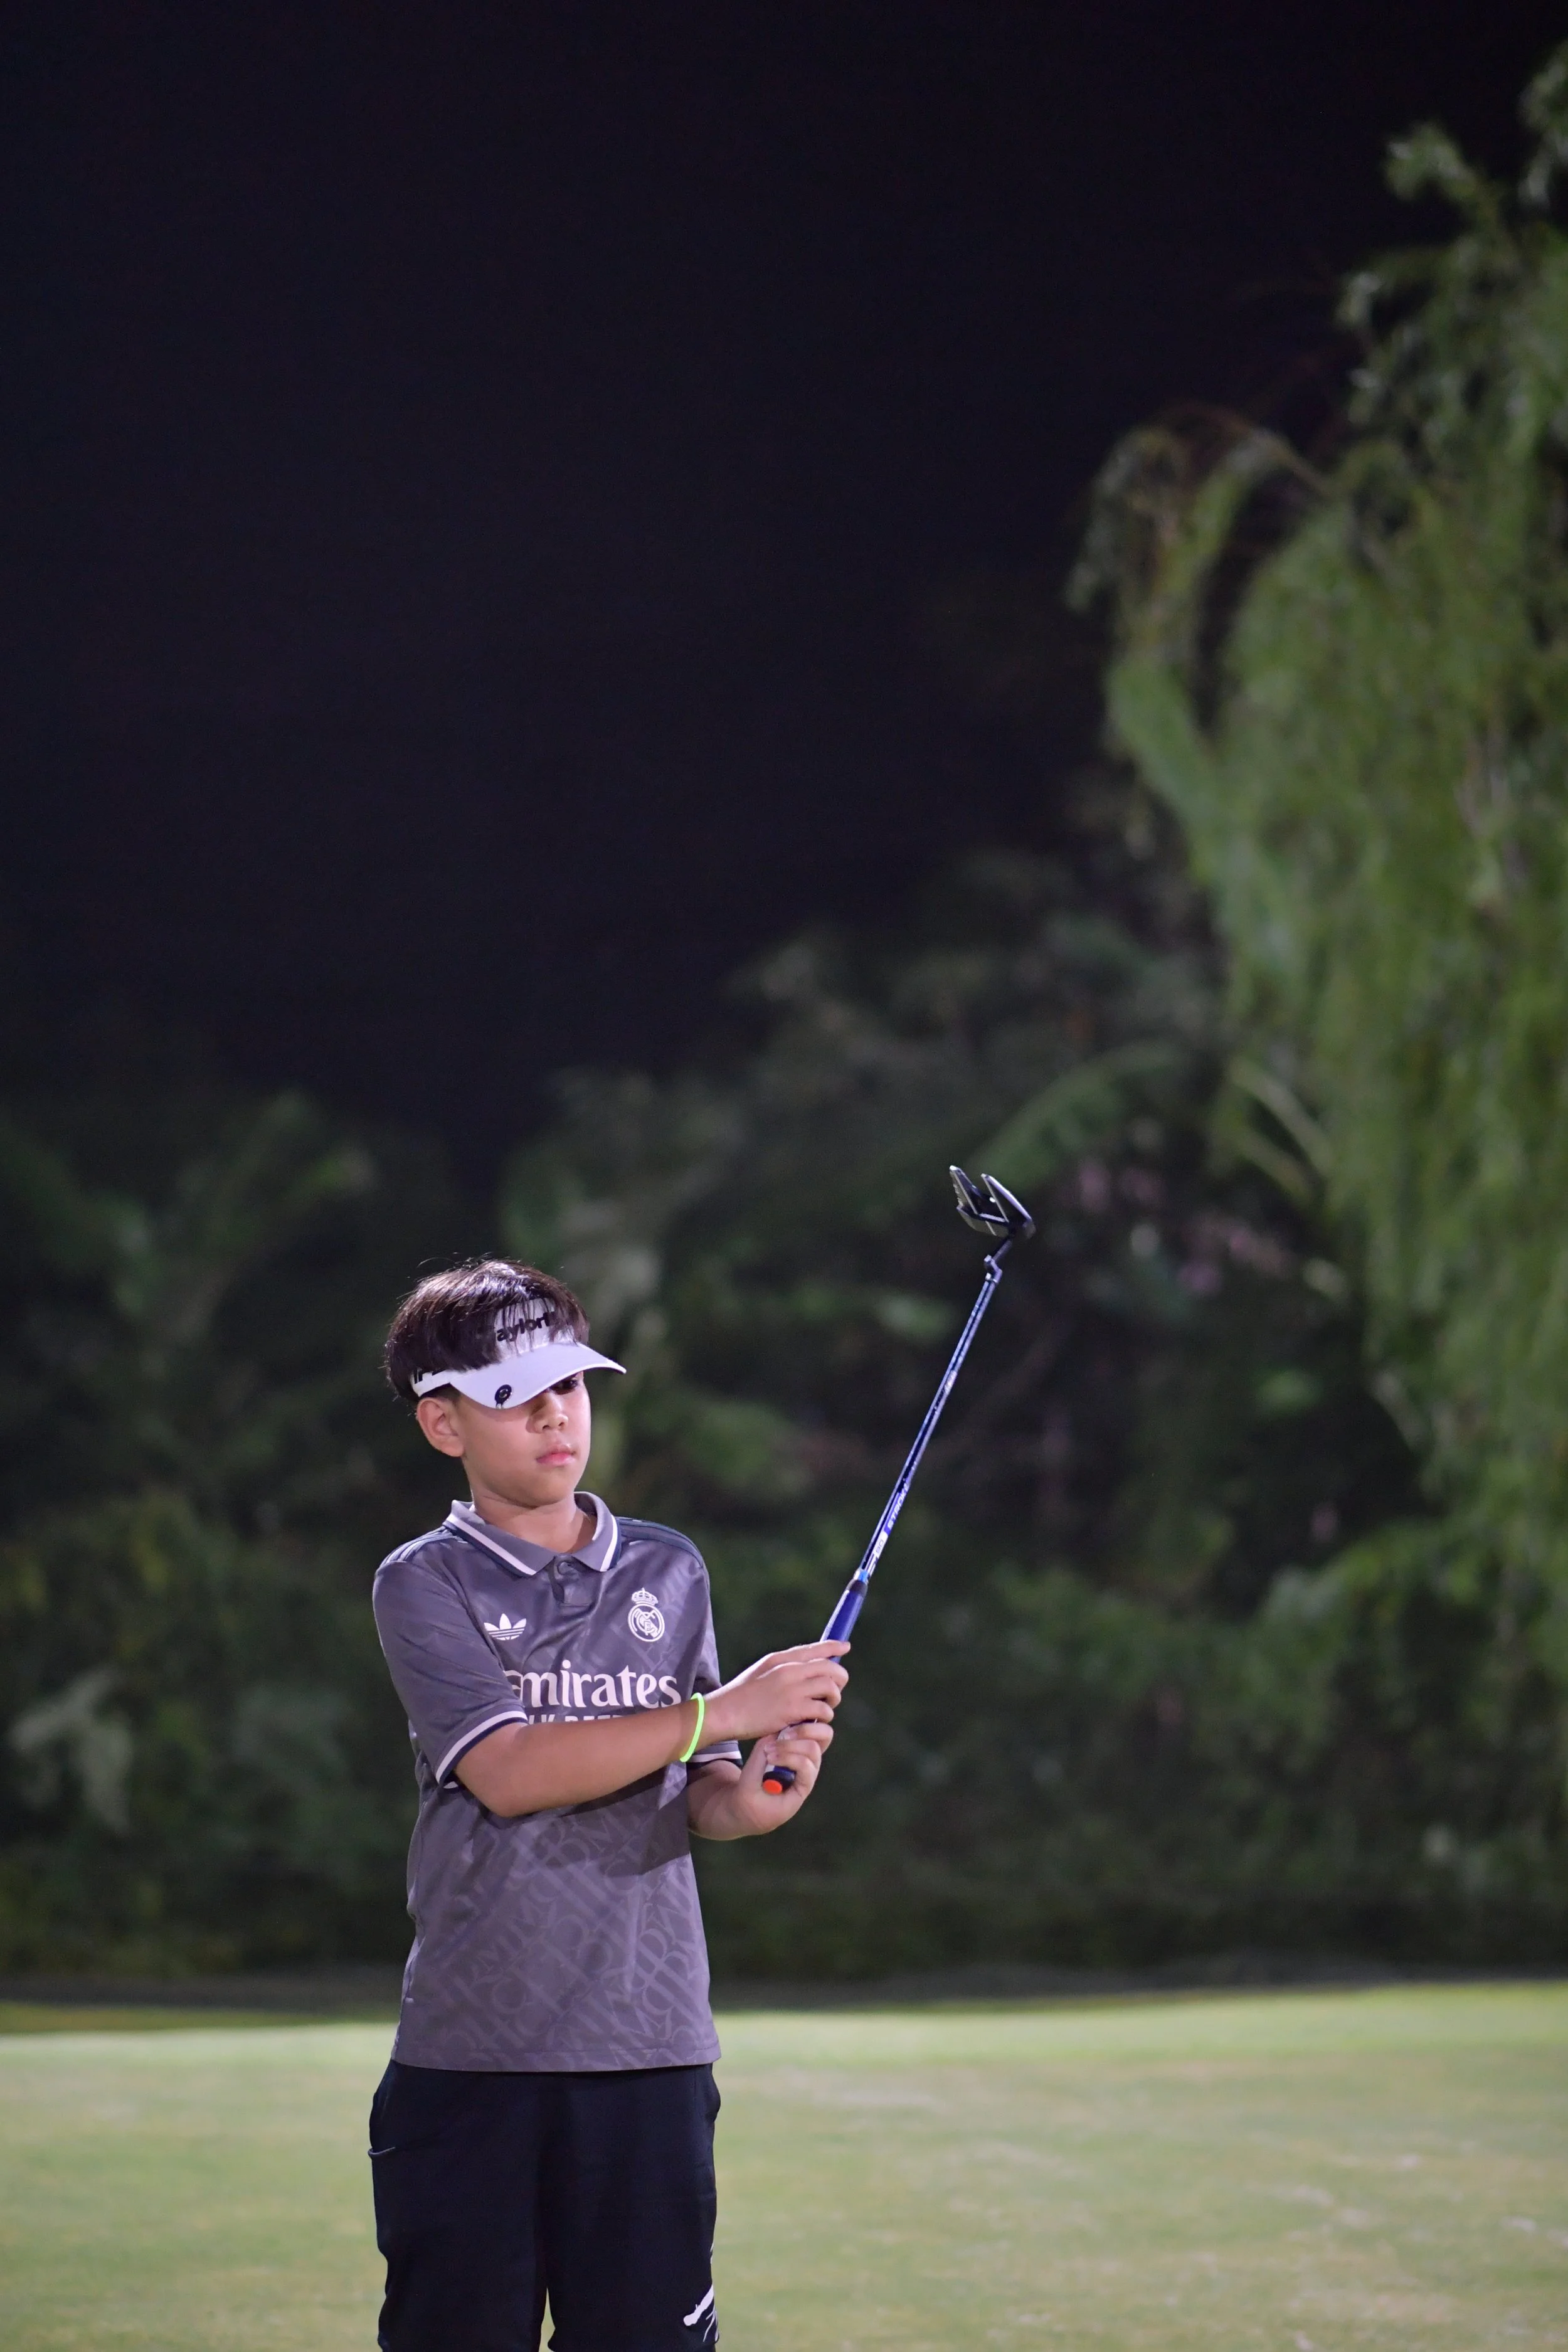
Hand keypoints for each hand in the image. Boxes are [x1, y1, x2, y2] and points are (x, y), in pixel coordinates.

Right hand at [686, 1720, 834, 1838]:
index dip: (789, 1758)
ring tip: (772, 1739)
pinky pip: (801, 1741)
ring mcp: (802, 1766)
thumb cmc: (747, 1806)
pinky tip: (775, 1734)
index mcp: (798, 1792)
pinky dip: (790, 1735)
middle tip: (770, 1745)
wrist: (745, 1810)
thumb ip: (757, 1764)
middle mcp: (805, 1777)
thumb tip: (769, 1737)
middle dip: (793, 1744)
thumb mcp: (746, 1789)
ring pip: (811, 1743)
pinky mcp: (793, 1758)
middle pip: (813, 1751)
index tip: (768, 1758)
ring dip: (793, 1738)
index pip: (806, 1768)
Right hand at [703, 1641, 847, 1744]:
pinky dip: (823, 1716)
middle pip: (830, 1667)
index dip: (833, 1646)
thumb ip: (782, 1668)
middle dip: (839, 1678)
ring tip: (824, 1708)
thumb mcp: (761, 1671)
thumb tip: (805, 1669)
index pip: (813, 1648)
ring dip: (832, 1699)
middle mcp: (789, 1670)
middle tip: (834, 1690)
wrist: (724, 1713)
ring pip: (830, 1688)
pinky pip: (823, 1710)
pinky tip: (813, 1721)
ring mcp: (792, 1689)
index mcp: (780, 1659)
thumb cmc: (741, 1696)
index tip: (845, 1646)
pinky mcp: (793, 1710)